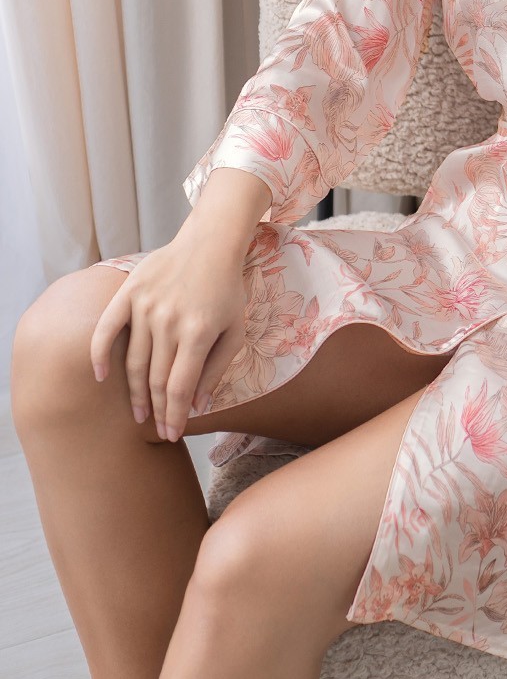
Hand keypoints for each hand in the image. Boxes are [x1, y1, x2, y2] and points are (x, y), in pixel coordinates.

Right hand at [90, 230, 247, 441]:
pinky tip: (101, 377)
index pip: (179, 387)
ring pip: (134, 362)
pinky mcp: (128, 293)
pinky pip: (107, 329)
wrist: (210, 244)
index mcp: (198, 333)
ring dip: (135, 393)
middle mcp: (169, 322)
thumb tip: (198, 406)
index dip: (173, 415)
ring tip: (138, 414)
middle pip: (156, 379)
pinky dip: (100, 355)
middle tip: (156, 430)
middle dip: (156, 411)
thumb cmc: (227, 290)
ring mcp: (146, 307)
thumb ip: (216, 369)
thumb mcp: (235, 331)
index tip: (172, 434)